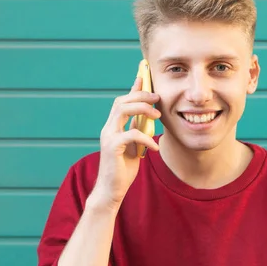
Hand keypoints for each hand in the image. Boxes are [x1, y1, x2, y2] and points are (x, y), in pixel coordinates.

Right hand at [90, 76, 160, 210]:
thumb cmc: (123, 168)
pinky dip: (145, 137)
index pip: (122, 101)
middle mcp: (108, 128)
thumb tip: (147, 116)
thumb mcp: (134, 145)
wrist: (112, 190)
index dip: (134, 88)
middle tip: (158, 98)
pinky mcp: (112, 148)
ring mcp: (108, 137)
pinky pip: (130, 134)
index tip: (144, 75)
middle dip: (140, 95)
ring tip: (158, 116)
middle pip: (122, 101)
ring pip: (122, 111)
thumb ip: (137, 129)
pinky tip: (154, 146)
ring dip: (142, 109)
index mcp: (114, 126)